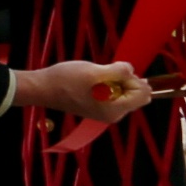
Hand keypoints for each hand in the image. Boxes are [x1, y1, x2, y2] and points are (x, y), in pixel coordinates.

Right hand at [17, 58, 149, 123]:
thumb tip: (132, 71)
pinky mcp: (99, 108)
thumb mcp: (94, 72)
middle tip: (106, 73)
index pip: (143, 94)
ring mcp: (106, 113)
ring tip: (98, 76)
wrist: (42, 88)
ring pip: (126, 94)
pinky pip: (116, 96)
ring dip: (117, 81)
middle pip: (137, 95)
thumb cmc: (66, 80)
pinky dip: (111, 85)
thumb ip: (119, 71)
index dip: (133, 78)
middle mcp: (114, 115)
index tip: (114, 72)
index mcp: (115, 110)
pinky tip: (96, 80)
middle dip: (127, 81)